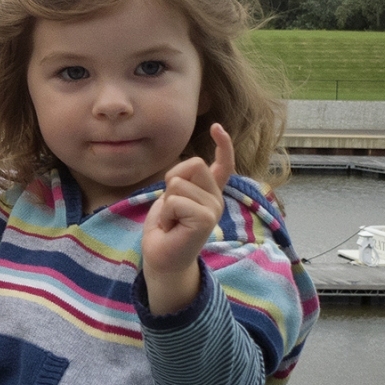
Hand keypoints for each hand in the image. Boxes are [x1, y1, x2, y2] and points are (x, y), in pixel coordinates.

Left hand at [142, 123, 233, 312]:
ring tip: (172, 221)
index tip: (216, 126)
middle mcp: (216, 198)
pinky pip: (176, 200)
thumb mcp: (171, 198)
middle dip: (172, 181)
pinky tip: (173, 228)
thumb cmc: (165, 228)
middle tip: (171, 207)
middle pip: (193, 164)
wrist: (162, 258)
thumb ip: (182, 182)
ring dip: (167, 201)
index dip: (223, 145)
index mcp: (209, 191)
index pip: (223, 164)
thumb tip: (185, 169)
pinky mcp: (206, 219)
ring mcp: (213, 208)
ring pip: (179, 183)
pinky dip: (167, 213)